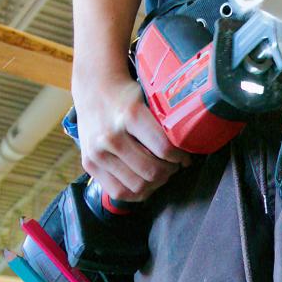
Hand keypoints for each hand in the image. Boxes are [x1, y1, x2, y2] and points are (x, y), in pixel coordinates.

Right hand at [72, 72, 189, 204]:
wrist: (94, 90)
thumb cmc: (127, 96)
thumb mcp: (149, 98)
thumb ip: (165, 121)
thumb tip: (192, 144)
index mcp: (130, 115)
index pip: (164, 148)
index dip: (180, 157)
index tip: (185, 157)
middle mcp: (111, 136)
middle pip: (151, 171)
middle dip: (169, 171)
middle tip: (174, 165)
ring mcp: (97, 152)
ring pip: (137, 186)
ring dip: (155, 183)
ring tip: (160, 172)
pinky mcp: (89, 164)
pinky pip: (119, 192)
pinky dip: (137, 192)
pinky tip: (145, 182)